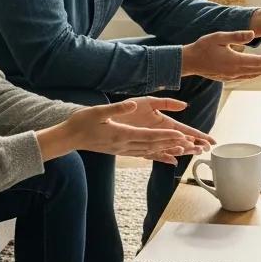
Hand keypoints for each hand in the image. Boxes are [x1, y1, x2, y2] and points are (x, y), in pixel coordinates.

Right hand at [40, 98, 205, 164]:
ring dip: (168, 151)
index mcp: (121, 135)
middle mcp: (124, 145)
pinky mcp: (121, 150)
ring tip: (184, 151)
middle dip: (173, 145)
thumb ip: (117, 108)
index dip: (166, 136)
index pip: (149, 136)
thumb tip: (132, 104)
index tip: (182, 135)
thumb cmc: (81, 123)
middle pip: (154, 146)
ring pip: (150, 152)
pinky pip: (143, 154)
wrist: (69, 138)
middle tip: (192, 145)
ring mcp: (123, 150)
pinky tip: (166, 157)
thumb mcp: (98, 111)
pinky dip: (156, 155)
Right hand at [181, 31, 260, 79]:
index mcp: (235, 61)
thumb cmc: (203, 46)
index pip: (259, 62)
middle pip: (259, 70)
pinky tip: (257, 72)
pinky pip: (245, 77)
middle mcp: (235, 71)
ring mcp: (231, 76)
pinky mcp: (227, 78)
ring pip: (253, 75)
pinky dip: (255, 74)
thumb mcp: (219, 37)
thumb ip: (237, 36)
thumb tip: (253, 34)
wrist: (189, 61)